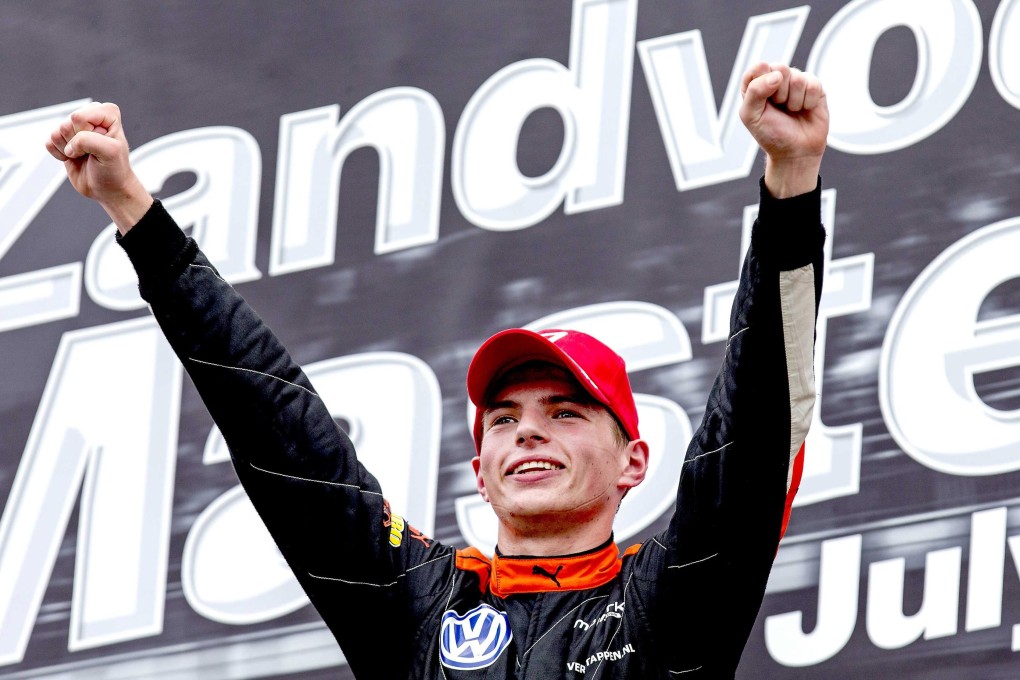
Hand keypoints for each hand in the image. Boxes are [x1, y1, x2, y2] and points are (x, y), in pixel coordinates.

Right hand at [45, 102, 152, 233]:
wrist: (108, 188)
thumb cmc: (114, 169)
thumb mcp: (111, 152)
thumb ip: (88, 140)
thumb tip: (69, 145)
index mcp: (107, 112)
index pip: (79, 117)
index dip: (87, 134)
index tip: (101, 145)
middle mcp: (90, 116)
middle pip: (66, 124)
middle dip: (77, 143)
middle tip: (92, 152)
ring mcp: (75, 127)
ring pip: (57, 132)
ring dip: (69, 150)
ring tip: (84, 155)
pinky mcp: (63, 139)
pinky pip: (49, 142)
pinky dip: (60, 155)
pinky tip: (74, 158)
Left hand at [739, 63, 827, 197]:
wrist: (796, 152)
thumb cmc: (771, 134)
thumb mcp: (751, 116)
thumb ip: (754, 91)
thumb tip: (777, 75)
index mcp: (756, 84)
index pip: (758, 67)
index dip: (762, 82)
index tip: (764, 100)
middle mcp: (776, 80)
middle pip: (780, 68)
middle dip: (779, 93)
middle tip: (779, 107)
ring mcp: (796, 82)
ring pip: (797, 77)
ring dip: (794, 101)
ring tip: (792, 111)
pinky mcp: (814, 87)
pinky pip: (813, 84)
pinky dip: (808, 102)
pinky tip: (805, 109)